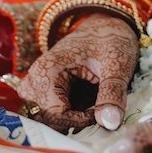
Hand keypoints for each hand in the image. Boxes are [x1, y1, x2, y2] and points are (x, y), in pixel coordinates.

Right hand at [18, 13, 138, 132]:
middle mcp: (34, 81)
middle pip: (50, 120)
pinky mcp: (42, 94)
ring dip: (73, 120)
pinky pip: (52, 116)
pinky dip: (71, 116)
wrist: (106, 28)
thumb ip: (113, 93)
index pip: (55, 114)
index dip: (80, 120)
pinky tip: (88, 104)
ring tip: (94, 104)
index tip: (101, 113)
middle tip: (100, 109)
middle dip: (77, 122)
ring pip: (50, 121)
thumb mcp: (117, 64)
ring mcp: (35, 89)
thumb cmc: (110, 41)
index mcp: (46, 70)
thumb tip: (110, 124)